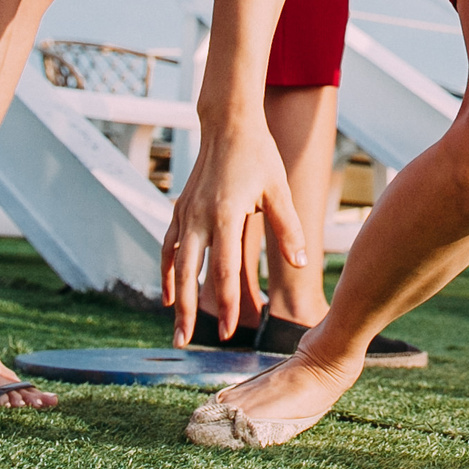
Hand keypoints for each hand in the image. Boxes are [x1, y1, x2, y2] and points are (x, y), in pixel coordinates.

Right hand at [161, 112, 305, 346]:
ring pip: (175, 264)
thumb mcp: (279, 190)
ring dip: (174, 298)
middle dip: (190, 312)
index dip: (226, 303)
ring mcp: (186, 213)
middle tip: (188, 344)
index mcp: (225, 214)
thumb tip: (301, 264)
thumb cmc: (259, 156)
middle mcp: (200, 217)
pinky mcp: (181, 209)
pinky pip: (169, 247)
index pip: (224, 269)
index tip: (228, 331)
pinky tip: (169, 295)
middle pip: (191, 274)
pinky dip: (167, 272)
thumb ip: (290, 228)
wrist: (228, 125)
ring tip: (177, 330)